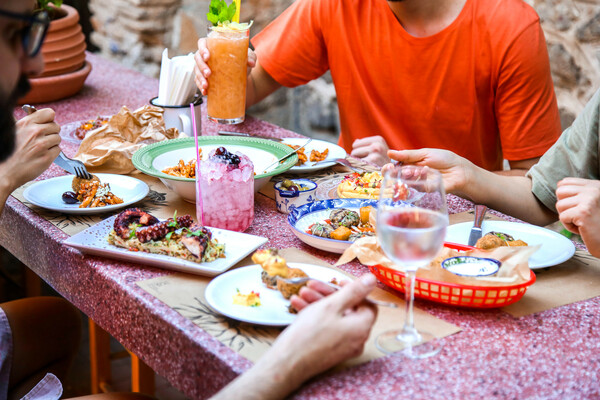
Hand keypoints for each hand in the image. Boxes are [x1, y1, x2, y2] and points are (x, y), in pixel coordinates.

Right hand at [0, 108, 60, 191]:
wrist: (6, 171)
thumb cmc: (11, 151)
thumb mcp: (16, 130)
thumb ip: (29, 123)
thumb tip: (40, 117)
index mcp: (27, 123)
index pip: (49, 113)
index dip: (50, 120)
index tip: (46, 125)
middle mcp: (35, 132)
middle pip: (56, 126)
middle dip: (51, 133)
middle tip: (42, 140)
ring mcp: (42, 144)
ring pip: (58, 138)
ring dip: (52, 143)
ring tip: (40, 148)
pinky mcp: (47, 157)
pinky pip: (58, 150)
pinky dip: (52, 153)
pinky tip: (42, 155)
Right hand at [194, 37, 256, 95]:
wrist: (243, 77)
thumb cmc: (242, 61)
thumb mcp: (248, 56)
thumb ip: (251, 56)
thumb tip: (251, 63)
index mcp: (213, 45)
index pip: (202, 43)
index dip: (202, 49)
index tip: (207, 56)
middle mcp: (206, 55)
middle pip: (197, 58)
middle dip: (201, 66)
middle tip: (209, 74)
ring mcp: (203, 67)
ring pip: (196, 70)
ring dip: (200, 78)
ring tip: (206, 85)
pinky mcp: (204, 78)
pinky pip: (198, 81)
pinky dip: (200, 86)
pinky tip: (205, 92)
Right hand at [265, 274, 376, 389]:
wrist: (287, 363)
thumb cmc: (309, 334)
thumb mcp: (331, 305)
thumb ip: (354, 291)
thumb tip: (372, 279)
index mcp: (361, 327)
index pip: (368, 304)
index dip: (354, 291)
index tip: (338, 282)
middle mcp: (356, 339)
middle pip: (348, 310)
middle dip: (328, 295)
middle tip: (312, 286)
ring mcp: (343, 347)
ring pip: (335, 318)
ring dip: (318, 303)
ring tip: (301, 294)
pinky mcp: (330, 351)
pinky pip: (328, 329)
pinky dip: (316, 317)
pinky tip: (298, 305)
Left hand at [350, 136, 389, 166]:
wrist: (391, 177)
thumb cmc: (381, 164)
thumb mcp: (376, 151)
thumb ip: (365, 145)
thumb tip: (356, 141)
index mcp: (379, 140)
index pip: (356, 144)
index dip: (359, 151)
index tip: (369, 157)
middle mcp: (378, 144)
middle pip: (355, 148)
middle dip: (358, 156)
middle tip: (369, 163)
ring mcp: (376, 152)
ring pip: (354, 154)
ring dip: (358, 161)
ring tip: (369, 166)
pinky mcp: (373, 160)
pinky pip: (356, 162)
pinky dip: (358, 167)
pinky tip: (367, 170)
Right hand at [387, 148, 472, 194]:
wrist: (459, 170)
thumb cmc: (444, 159)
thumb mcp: (425, 153)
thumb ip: (407, 155)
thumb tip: (389, 153)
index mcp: (410, 163)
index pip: (394, 167)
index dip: (388, 168)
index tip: (387, 166)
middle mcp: (412, 174)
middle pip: (395, 177)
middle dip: (392, 173)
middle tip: (392, 170)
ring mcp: (417, 183)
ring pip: (404, 182)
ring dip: (406, 174)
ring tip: (413, 169)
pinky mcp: (424, 190)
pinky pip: (416, 186)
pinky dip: (420, 177)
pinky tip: (426, 170)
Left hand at [555, 178, 599, 256]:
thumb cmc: (596, 225)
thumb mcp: (590, 202)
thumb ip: (578, 192)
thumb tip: (559, 184)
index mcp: (595, 185)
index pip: (564, 182)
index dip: (565, 198)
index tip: (578, 208)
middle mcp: (594, 189)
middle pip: (559, 192)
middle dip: (564, 207)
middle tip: (579, 216)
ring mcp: (589, 200)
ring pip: (559, 205)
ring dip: (567, 217)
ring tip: (582, 222)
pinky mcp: (583, 212)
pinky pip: (562, 217)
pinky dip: (569, 226)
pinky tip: (582, 228)